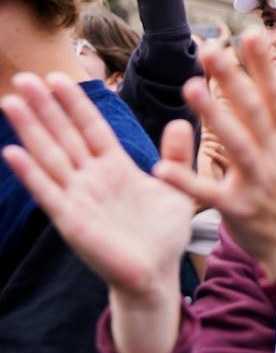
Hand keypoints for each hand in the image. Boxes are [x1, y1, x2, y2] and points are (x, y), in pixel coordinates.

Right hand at [0, 73, 193, 303]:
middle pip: (64, 135)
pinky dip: (30, 173)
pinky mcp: (73, 221)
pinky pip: (48, 193)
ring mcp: (79, 198)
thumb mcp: (176, 189)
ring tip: (10, 102)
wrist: (157, 276)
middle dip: (45, 107)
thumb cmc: (163, 235)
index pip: (91, 128)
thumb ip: (176, 156)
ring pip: (50, 157)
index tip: (59, 77)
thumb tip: (181, 121)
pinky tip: (12, 153)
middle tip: (23, 77)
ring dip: (30, 130)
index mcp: (115, 167)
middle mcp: (91, 179)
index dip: (75, 104)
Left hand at [154, 31, 275, 279]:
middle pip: (254, 111)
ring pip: (235, 144)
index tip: (250, 34)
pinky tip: (162, 167)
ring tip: (190, 88)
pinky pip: (208, 192)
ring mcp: (259, 182)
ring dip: (214, 116)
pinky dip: (185, 180)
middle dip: (234, 79)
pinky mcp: (238, 209)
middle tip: (212, 50)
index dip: (264, 66)